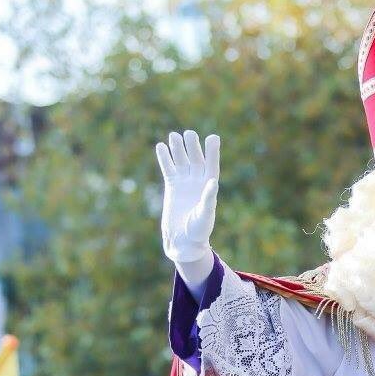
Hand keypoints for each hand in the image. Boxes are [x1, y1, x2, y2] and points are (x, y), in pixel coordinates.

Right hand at [155, 130, 219, 266]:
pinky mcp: (172, 186)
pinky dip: (165, 158)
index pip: (212, 165)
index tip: (213, 137)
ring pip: (181, 161)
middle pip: (196, 159)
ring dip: (178, 149)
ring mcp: (184, 183)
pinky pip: (168, 168)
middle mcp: (198, 182)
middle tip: (188, 134)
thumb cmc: (199, 230)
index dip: (212, 151)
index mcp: (209, 187)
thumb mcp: (205, 215)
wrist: (184, 241)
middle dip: (193, 146)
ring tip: (174, 136)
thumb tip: (213, 182)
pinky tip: (161, 146)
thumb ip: (209, 198)